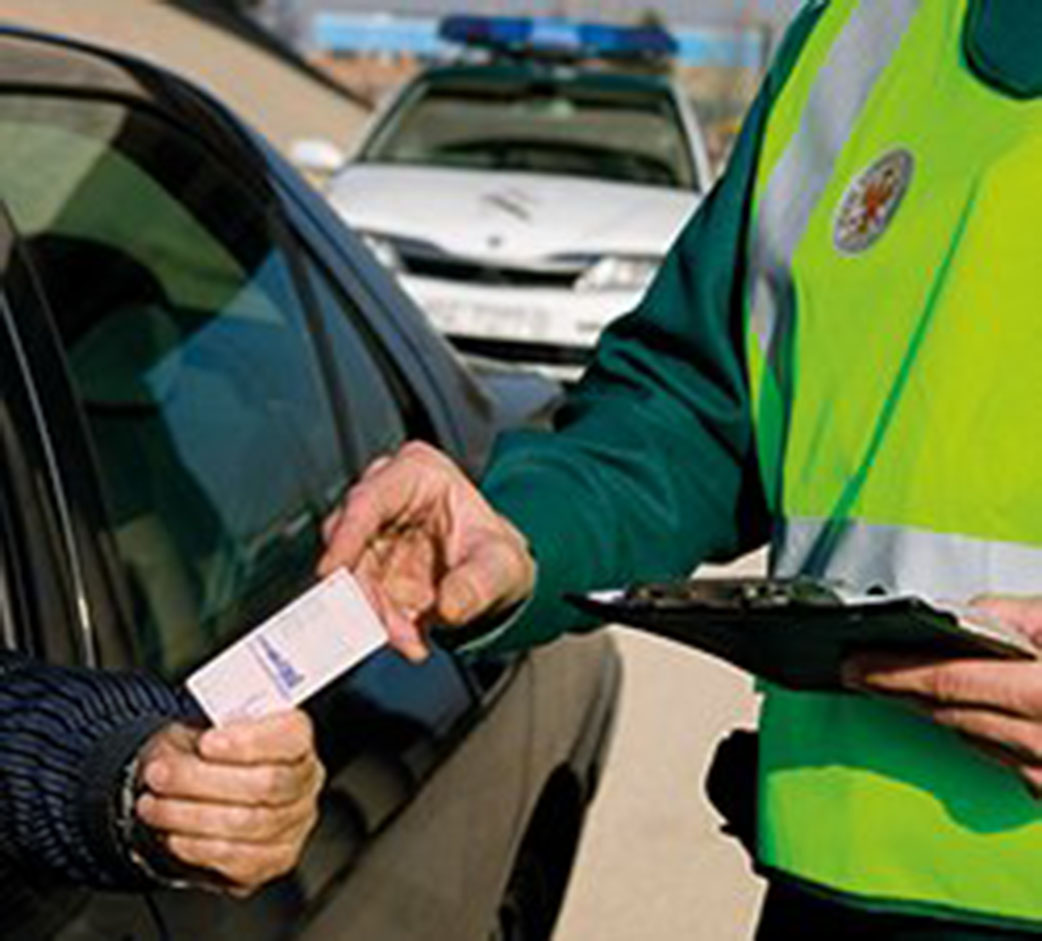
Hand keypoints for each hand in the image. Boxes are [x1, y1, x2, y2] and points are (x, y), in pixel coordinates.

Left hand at [135, 710, 323, 893]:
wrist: (208, 791)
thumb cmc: (213, 754)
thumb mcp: (208, 727)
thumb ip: (205, 732)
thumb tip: (184, 749)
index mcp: (297, 738)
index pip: (290, 736)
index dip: (249, 741)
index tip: (206, 743)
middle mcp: (304, 779)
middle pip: (266, 784)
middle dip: (202, 780)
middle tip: (160, 774)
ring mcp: (296, 821)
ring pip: (248, 824)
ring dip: (189, 816)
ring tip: (154, 805)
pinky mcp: (277, 858)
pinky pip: (239, 858)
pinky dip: (199, 847)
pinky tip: (175, 835)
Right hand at [319, 441, 535, 661]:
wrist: (493, 578)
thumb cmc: (494, 554)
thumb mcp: (500, 564)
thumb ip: (477, 584)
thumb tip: (449, 608)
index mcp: (417, 473)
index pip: (370, 499)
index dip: (346, 535)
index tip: (332, 570)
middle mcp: (384, 499)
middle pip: (351, 541)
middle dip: (366, 591)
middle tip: (391, 629)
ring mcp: (370, 536)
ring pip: (350, 575)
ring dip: (373, 613)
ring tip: (409, 640)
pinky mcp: (366, 571)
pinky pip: (359, 599)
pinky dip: (379, 624)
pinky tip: (407, 640)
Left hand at [844, 595, 1041, 795]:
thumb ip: (1010, 615)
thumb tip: (958, 614)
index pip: (944, 681)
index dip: (890, 672)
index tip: (855, 664)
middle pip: (943, 712)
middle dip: (897, 689)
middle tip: (858, 670)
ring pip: (964, 736)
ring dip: (932, 710)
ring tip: (897, 685)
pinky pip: (993, 758)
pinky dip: (973, 731)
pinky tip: (960, 711)